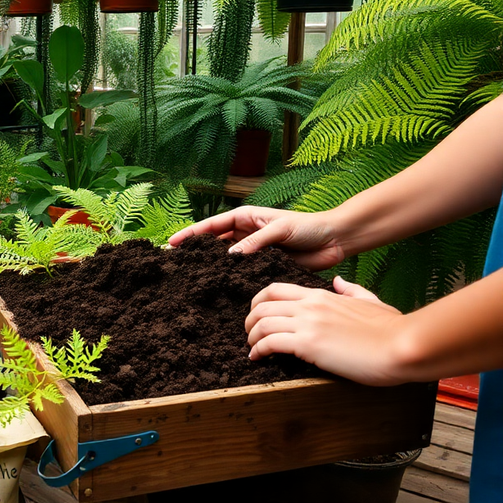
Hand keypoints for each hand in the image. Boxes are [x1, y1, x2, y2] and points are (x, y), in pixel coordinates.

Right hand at [168, 206, 348, 270]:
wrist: (334, 240)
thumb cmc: (308, 226)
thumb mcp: (280, 229)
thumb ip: (255, 242)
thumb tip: (230, 256)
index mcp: (245, 217)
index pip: (211, 226)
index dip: (191, 234)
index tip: (172, 244)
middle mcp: (245, 233)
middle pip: (213, 243)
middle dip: (195, 251)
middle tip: (175, 264)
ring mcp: (253, 251)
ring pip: (225, 259)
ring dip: (211, 267)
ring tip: (191, 278)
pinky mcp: (264, 266)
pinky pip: (242, 273)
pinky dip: (231, 279)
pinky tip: (220, 289)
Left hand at [245, 277, 408, 385]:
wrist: (403, 346)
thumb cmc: (391, 329)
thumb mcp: (370, 301)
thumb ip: (351, 290)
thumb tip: (338, 281)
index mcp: (321, 295)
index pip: (275, 290)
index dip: (259, 302)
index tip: (257, 317)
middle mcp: (310, 305)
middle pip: (262, 304)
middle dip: (249, 320)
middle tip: (249, 334)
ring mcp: (308, 323)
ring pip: (261, 322)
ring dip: (251, 337)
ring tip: (252, 349)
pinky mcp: (309, 344)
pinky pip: (270, 342)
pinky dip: (258, 350)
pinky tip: (258, 358)